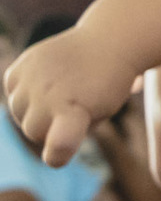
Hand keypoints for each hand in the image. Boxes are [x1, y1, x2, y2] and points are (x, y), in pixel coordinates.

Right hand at [4, 27, 139, 166]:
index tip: (58, 155)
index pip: (59, 144)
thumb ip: (68, 132)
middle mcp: (48, 95)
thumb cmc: (107, 87)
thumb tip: (40, 137)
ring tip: (62, 92)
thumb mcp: (99, 115)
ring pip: (19, 114)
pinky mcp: (18, 68)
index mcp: (75, 110)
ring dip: (36, 109)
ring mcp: (30, 80)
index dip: (57, 155)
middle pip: (34, 132)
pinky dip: (26, 92)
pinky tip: (49, 81)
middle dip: (51, 127)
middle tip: (74, 107)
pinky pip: (12, 93)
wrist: (107, 44)